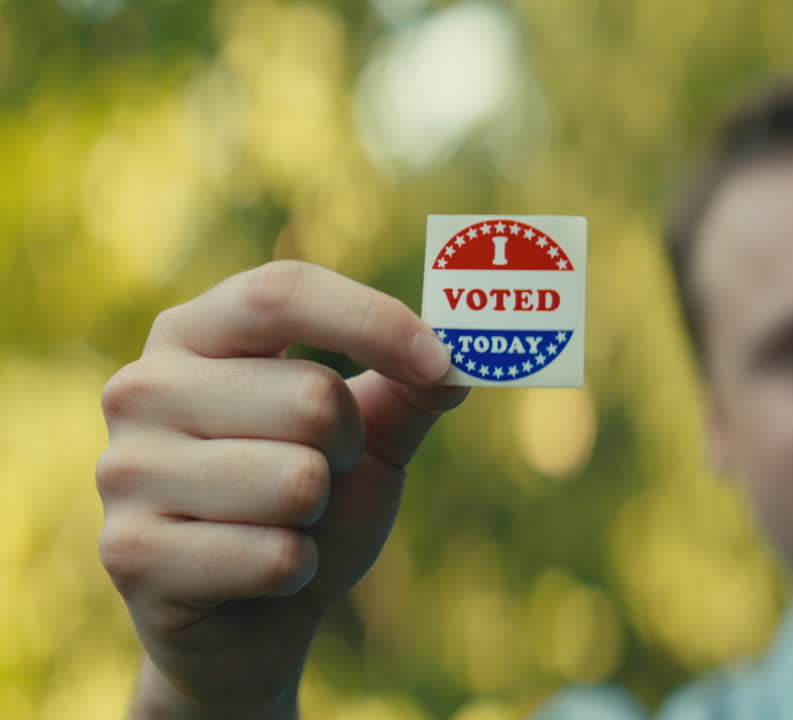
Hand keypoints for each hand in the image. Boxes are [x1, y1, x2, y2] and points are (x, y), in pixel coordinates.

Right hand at [96, 261, 466, 718]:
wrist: (250, 620)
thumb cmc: (308, 505)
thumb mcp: (368, 435)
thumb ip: (413, 386)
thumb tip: (468, 354)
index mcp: (195, 333)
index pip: (283, 291)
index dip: (373, 320)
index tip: (441, 360)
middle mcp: (143, 387)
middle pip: (311, 395)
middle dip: (346, 449)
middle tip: (316, 476)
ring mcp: (124, 469)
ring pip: (297, 481)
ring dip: (317, 515)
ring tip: (281, 522)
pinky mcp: (129, 553)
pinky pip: (275, 555)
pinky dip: (296, 570)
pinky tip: (259, 575)